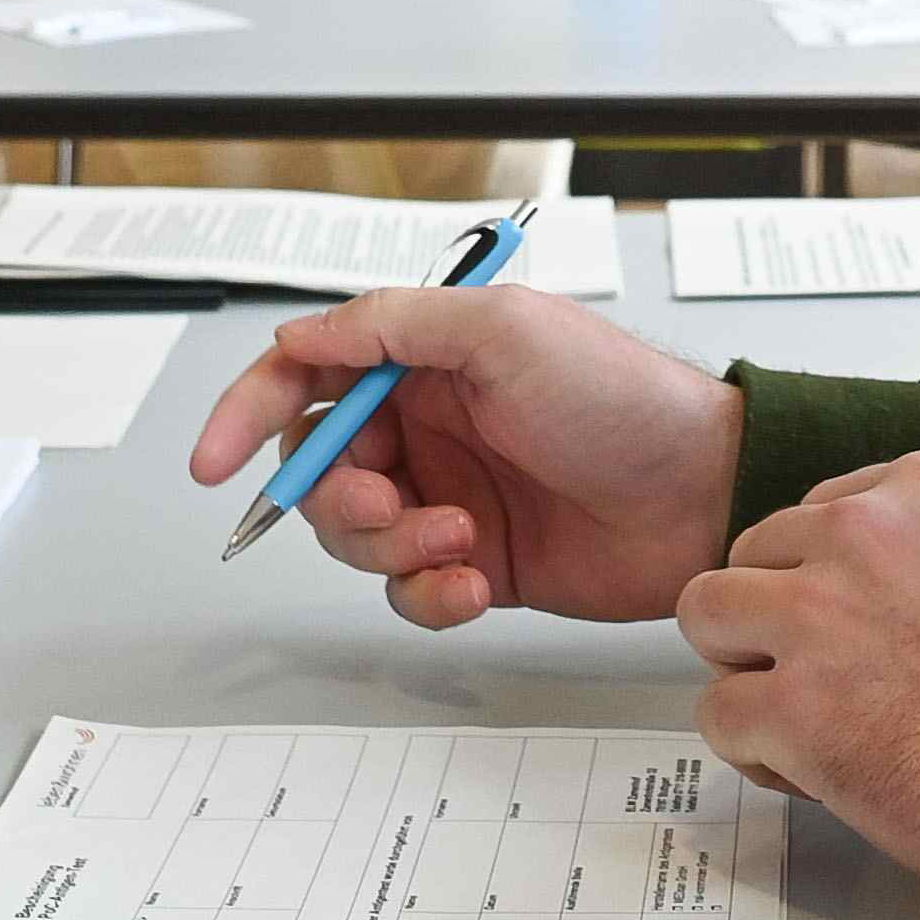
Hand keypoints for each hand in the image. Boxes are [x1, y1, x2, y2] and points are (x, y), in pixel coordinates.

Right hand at [187, 284, 736, 624]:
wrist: (706, 493)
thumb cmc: (624, 398)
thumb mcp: (505, 331)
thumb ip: (393, 326)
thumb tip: (299, 333)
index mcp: (426, 360)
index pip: (307, 376)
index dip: (248, 412)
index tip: (212, 460)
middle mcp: (428, 427)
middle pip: (319, 470)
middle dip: (336, 498)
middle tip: (386, 504)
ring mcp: (449, 497)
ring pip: (356, 537)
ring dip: (390, 546)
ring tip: (460, 541)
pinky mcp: (476, 562)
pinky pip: (409, 590)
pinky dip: (427, 593)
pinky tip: (474, 583)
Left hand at [679, 454, 919, 888]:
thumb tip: (881, 596)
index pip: (817, 515)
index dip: (827, 583)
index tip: (866, 631)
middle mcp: (863, 534)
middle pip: (750, 558)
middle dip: (774, 621)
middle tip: (828, 680)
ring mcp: (820, 617)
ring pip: (707, 616)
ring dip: (747, 670)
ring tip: (805, 720)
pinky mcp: (794, 708)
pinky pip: (719, 712)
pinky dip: (755, 751)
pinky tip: (815, 773)